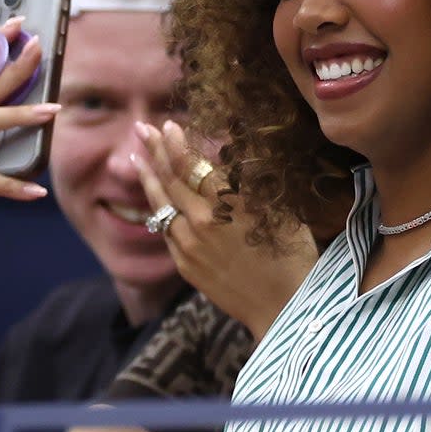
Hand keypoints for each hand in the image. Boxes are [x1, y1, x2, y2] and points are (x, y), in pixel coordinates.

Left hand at [131, 121, 316, 339]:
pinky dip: (159, 209)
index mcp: (230, 201)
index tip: (169, 125)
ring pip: (161, 204)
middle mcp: (204, 220)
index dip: (177, 143)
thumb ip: (252, 184)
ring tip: (136, 156)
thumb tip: (230, 159)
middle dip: (155, 150)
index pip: (193, 165)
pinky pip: (167, 230)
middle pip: (171, 178)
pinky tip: (157, 199)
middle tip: (142, 128)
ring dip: (148, 177)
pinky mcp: (185, 264)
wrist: (283, 307)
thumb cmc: (294, 254)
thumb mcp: (280, 210)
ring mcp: (190, 244)